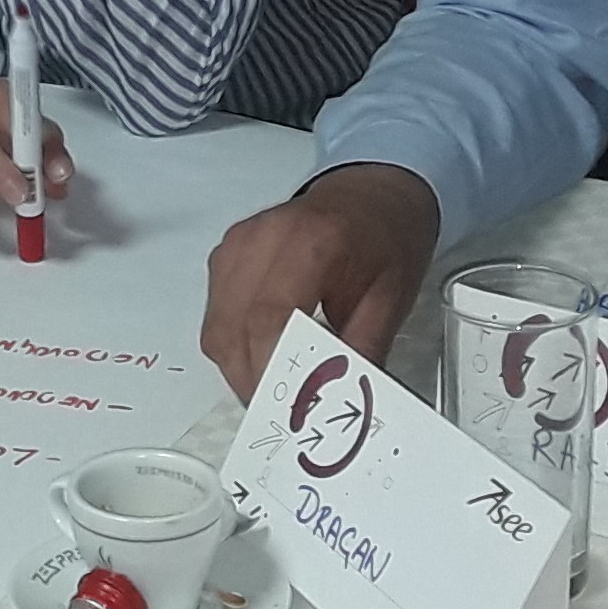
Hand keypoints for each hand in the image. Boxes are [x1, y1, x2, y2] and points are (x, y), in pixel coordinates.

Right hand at [200, 163, 441, 398]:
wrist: (371, 192)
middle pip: (234, 330)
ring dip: (243, 371)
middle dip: (257, 384)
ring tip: (280, 392)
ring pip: (218, 331)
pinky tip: (267, 359)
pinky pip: (216, 319)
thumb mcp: (391, 298)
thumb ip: (362, 353)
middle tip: (287, 416)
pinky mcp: (224, 257)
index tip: (292, 411)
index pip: (270, 318)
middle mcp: (261, 239)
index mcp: (311, 242)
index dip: (273, 373)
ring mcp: (235, 246)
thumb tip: (340, 406)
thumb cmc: (386, 238)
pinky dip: (236, 350)